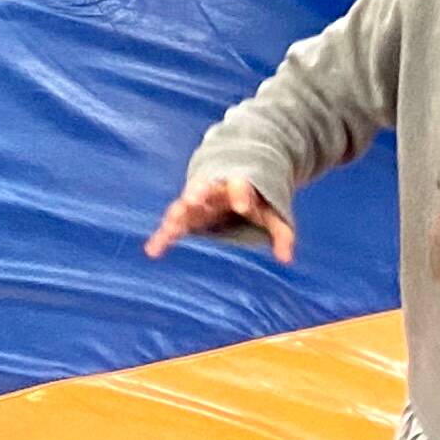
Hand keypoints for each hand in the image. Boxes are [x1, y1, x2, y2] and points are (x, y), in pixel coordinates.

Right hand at [146, 174, 292, 262]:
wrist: (230, 178)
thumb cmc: (254, 201)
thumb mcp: (272, 214)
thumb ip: (281, 234)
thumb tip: (286, 260)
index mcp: (237, 185)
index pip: (239, 187)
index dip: (240, 195)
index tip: (241, 206)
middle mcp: (213, 190)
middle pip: (203, 189)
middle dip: (197, 193)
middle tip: (192, 199)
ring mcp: (197, 200)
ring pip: (184, 205)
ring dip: (177, 214)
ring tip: (169, 227)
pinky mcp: (186, 214)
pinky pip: (172, 224)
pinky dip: (163, 236)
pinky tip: (153, 250)